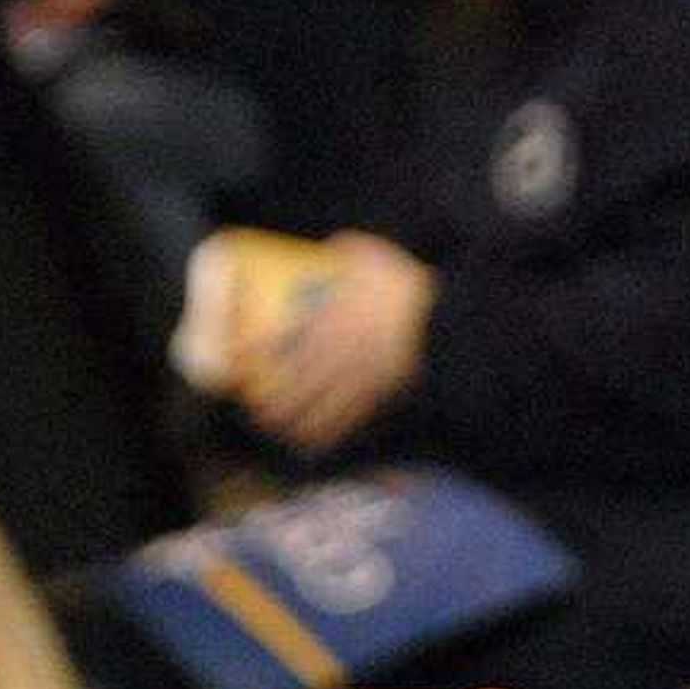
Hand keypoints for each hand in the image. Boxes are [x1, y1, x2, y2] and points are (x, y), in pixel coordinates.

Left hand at [237, 235, 434, 459]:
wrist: (445, 322)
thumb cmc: (407, 287)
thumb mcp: (373, 256)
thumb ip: (349, 250)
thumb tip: (334, 247)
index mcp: (330, 318)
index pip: (282, 341)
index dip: (257, 355)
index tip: (243, 361)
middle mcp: (337, 353)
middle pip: (294, 383)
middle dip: (273, 401)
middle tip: (258, 409)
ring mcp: (357, 378)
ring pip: (317, 407)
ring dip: (295, 422)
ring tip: (281, 430)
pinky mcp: (378, 395)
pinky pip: (346, 419)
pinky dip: (328, 433)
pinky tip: (316, 441)